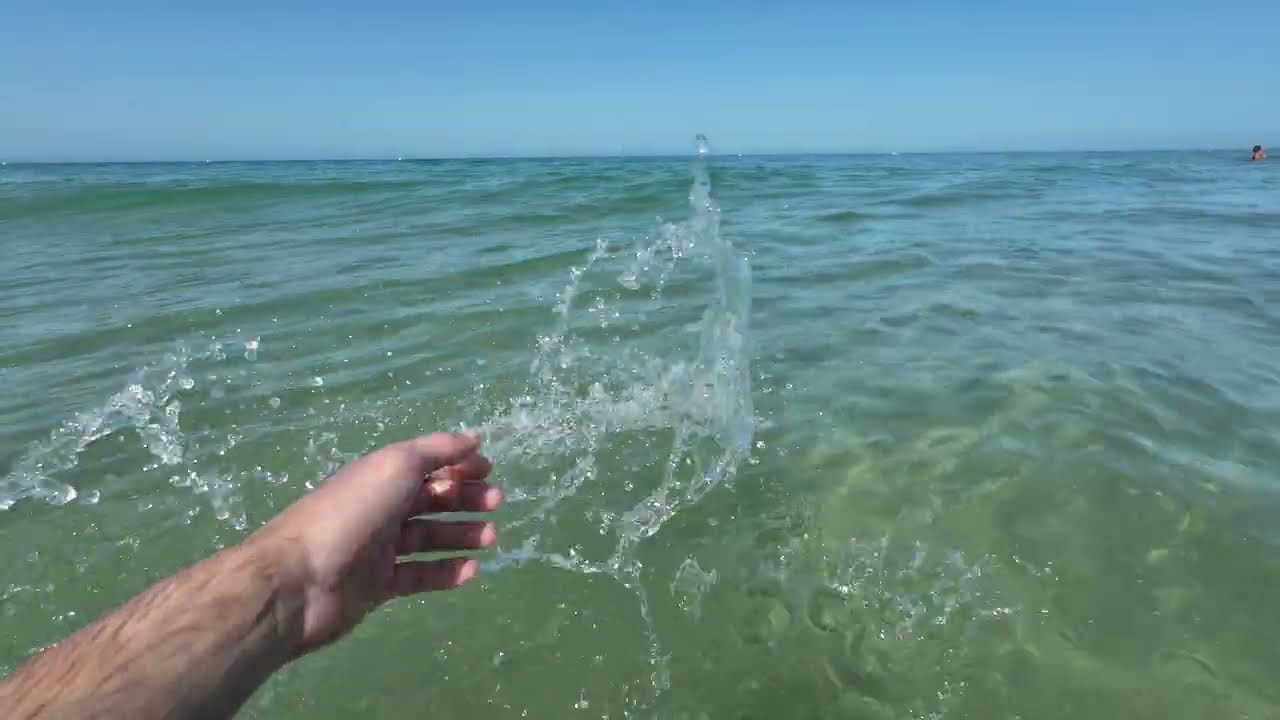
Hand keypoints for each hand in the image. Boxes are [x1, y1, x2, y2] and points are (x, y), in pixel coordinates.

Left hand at [251, 432, 500, 654]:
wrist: (300, 580)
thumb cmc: (351, 513)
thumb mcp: (395, 466)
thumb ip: (436, 450)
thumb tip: (473, 438)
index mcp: (380, 476)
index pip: (425, 465)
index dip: (457, 465)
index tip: (489, 469)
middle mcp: (379, 508)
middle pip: (429, 500)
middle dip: (464, 499)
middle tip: (495, 503)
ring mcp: (378, 549)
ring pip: (427, 539)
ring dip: (460, 535)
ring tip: (490, 538)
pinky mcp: (378, 586)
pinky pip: (418, 576)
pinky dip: (445, 572)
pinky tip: (471, 571)